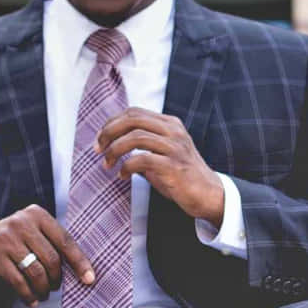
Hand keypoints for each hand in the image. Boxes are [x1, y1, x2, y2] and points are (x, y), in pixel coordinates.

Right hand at [0, 204, 94, 306]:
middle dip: (57, 278)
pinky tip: (32, 300)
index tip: (89, 279)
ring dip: (44, 288)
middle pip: (51, 258)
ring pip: (35, 272)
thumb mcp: (37, 233)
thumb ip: (56, 244)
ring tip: (45, 294)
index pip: (65, 241)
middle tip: (56, 287)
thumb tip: (85, 272)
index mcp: (37, 214)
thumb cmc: (20, 240)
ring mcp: (5, 239)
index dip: (79, 262)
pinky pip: (18, 282)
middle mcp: (21, 223)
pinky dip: (28, 294)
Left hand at [95, 107, 224, 227]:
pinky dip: (126, 167)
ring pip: (135, 137)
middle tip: (98, 149)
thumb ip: (143, 145)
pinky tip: (123, 176)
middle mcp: (174, 131)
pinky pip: (142, 159)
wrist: (209, 194)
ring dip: (114, 151)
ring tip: (108, 164)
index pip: (134, 112)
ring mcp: (175, 147)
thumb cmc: (182, 177)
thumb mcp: (163, 154)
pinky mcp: (174, 166)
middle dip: (109, 132)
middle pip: (132, 119)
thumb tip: (112, 144)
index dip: (112, 123)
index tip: (100, 139)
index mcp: (170, 124)